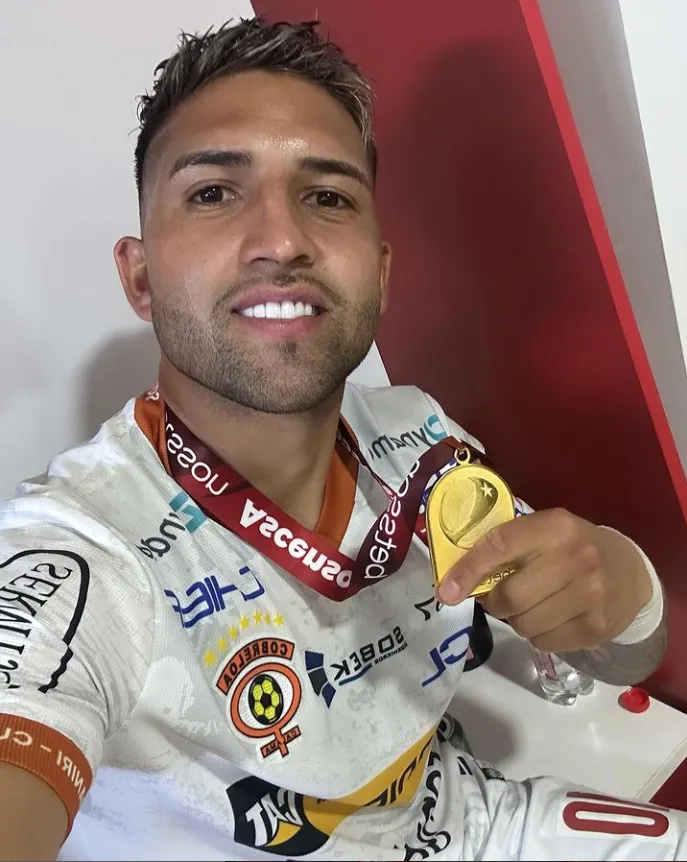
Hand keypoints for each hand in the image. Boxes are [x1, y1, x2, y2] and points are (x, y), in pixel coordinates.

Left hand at [437, 508, 652, 651]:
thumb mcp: (546, 531)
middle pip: (510, 596)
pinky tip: (553, 618)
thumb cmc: (573, 547)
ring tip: (534, 605)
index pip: (500, 545)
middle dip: (494, 602)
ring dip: (518, 619)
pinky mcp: (597, 627)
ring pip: (524, 624)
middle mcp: (575, 558)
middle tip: (500, 597)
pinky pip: (544, 642)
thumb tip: (454, 577)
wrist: (630, 572)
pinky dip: (538, 635)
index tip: (447, 591)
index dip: (469, 569)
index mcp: (555, 527)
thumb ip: (506, 546)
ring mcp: (590, 595)